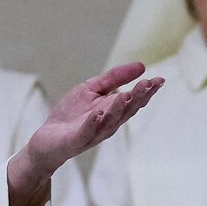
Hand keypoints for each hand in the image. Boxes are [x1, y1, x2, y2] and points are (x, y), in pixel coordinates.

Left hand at [8, 62, 162, 205]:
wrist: (47, 140)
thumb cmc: (71, 114)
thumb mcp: (92, 90)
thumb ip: (114, 79)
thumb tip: (141, 66)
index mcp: (113, 111)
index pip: (134, 101)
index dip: (147, 92)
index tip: (159, 80)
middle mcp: (108, 124)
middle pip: (126, 111)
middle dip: (138, 98)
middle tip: (148, 85)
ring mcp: (93, 133)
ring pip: (109, 121)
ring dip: (118, 109)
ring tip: (126, 95)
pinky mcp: (76, 140)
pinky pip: (86, 131)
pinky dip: (92, 123)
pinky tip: (98, 112)